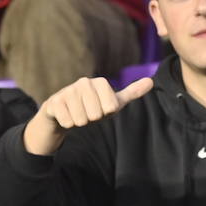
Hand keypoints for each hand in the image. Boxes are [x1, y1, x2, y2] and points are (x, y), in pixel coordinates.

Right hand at [23, 75, 153, 155]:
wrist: (62, 114)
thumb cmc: (90, 108)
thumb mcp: (112, 102)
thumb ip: (131, 93)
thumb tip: (151, 81)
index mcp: (98, 82)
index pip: (111, 107)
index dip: (106, 113)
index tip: (100, 109)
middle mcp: (83, 83)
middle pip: (96, 114)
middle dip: (92, 119)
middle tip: (87, 114)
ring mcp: (67, 91)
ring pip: (81, 119)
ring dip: (79, 122)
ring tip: (76, 115)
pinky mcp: (54, 102)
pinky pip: (68, 121)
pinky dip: (68, 124)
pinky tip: (65, 116)